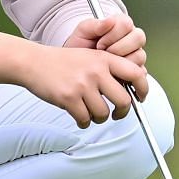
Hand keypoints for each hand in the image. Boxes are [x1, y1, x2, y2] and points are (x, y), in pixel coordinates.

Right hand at [19, 43, 147, 128]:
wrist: (34, 63)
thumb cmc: (62, 62)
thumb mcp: (89, 56)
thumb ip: (109, 68)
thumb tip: (130, 90)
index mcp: (104, 58)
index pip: (136, 73)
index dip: (144, 88)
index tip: (140, 98)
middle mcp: (96, 71)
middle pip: (123, 101)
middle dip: (122, 113)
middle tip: (116, 114)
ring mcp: (82, 85)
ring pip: (103, 114)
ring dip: (98, 118)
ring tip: (90, 112)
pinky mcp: (69, 98)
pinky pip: (85, 120)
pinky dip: (83, 122)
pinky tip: (78, 116)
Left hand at [63, 13, 146, 71]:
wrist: (77, 66)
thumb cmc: (81, 46)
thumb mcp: (83, 32)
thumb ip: (95, 24)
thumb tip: (109, 20)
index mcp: (121, 24)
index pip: (127, 24)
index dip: (112, 35)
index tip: (99, 43)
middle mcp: (131, 38)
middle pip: (138, 38)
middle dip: (118, 48)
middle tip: (104, 54)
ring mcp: (136, 54)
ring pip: (140, 55)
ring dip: (122, 62)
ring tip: (108, 64)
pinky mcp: (136, 70)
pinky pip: (139, 72)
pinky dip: (126, 74)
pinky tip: (113, 73)